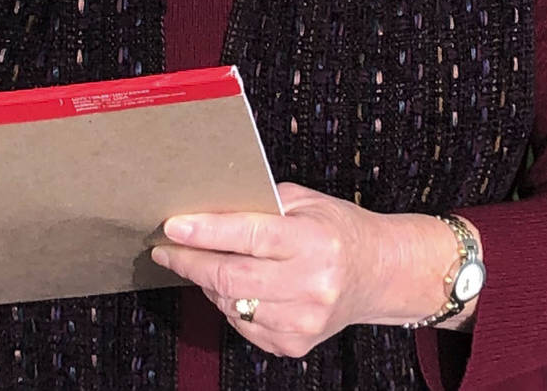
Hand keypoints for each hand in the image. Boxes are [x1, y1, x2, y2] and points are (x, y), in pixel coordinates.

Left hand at [150, 183, 463, 358]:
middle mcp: (312, 284)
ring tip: (204, 264)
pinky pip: (241, 325)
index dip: (206, 232)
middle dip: (190, 261)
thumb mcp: (309, 202)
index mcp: (316, 241)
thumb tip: (206, 208)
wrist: (380, 274)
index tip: (172, 227)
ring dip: (207, 284)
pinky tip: (238, 287)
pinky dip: (230, 304)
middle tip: (167, 249)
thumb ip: (263, 203)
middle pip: (231, 277)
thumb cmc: (339, 230)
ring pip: (230, 304)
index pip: (250, 236)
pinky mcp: (294, 344)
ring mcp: (303, 319)